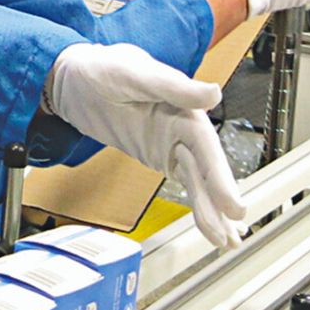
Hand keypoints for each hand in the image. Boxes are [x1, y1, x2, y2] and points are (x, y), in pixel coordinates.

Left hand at [46, 43, 245, 248]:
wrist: (75, 78)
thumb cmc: (103, 68)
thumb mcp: (135, 74)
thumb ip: (173, 87)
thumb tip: (213, 94)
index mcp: (182, 105)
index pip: (206, 145)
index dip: (220, 177)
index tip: (233, 204)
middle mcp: (182, 125)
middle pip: (207, 168)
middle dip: (221, 200)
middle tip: (234, 229)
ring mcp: (170, 142)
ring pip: (197, 180)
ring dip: (212, 210)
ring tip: (227, 241)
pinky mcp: (158, 153)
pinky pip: (183, 181)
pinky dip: (198, 203)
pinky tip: (211, 224)